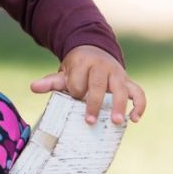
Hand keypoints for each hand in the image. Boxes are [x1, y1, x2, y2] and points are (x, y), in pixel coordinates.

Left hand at [30, 44, 145, 125]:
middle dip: (95, 103)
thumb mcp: (63, 73)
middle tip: (90, 121)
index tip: (74, 98)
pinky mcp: (127, 80)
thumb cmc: (77, 68)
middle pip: (99, 84)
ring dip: (121, 105)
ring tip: (118, 122)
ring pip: (122, 88)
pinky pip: (138, 92)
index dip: (75, 91)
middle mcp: (102, 66)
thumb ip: (50, 82)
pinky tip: (135, 119)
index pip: (79, 81)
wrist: (93, 51)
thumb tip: (33, 87)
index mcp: (84, 62)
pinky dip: (139, 105)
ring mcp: (117, 73)